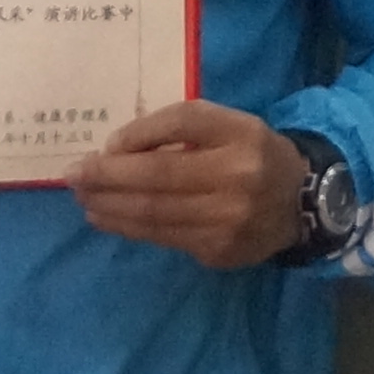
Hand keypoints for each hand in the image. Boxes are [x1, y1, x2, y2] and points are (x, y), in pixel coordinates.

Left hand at [69, 102, 306, 268]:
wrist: (300, 203)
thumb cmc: (250, 155)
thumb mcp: (227, 127)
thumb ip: (179, 128)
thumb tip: (116, 150)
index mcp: (242, 135)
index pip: (182, 123)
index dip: (138, 134)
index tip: (104, 146)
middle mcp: (238, 177)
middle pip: (158, 176)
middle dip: (107, 177)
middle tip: (73, 175)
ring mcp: (227, 220)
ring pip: (153, 213)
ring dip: (108, 205)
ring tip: (83, 197)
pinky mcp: (217, 250)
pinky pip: (161, 237)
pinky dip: (127, 226)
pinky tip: (107, 217)